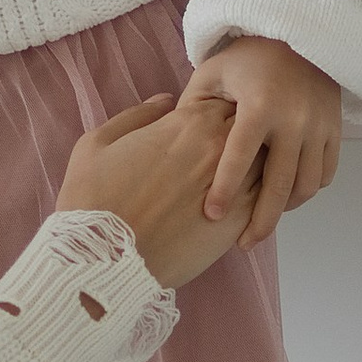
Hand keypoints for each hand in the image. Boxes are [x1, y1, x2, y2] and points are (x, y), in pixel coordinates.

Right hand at [58, 92, 255, 291]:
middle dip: (244, 132)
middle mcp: (220, 150)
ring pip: (267, 162)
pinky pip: (268, 199)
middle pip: (252, 127)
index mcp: (187, 123)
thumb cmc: (93, 201)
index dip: (219, 108)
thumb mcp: (97, 143)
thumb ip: (136, 116)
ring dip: (257, 163)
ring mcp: (236, 187)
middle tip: (228, 147)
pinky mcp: (242, 223)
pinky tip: (243, 202)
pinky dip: (263, 195)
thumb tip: (165, 101)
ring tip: (237, 175)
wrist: (103, 261)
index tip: (208, 122)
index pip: (224, 100)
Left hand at [177, 35, 340, 242]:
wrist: (301, 31)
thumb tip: (173, 143)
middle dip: (260, 221)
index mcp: (259, 106)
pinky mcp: (335, 129)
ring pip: (307, 186)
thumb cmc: (249, 55)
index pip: (239, 158)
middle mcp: (294, 120)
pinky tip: (287, 197)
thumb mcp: (213, 71)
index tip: (211, 216)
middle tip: (242, 243)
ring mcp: (319, 126)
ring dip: (285, 209)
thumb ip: (192, 106)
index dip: (224, 190)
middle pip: (280, 186)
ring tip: (262, 221)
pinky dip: (308, 190)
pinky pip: (326, 173)